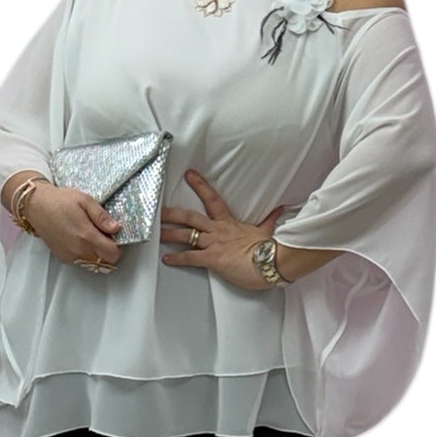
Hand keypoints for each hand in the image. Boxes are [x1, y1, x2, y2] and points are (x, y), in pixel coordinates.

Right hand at [26, 182, 126, 272]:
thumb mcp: (85, 200)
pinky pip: (80, 261)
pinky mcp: (62, 257)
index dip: (117, 246)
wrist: (36, 205)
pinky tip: (77, 238)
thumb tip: (116, 228)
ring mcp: (70, 256)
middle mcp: (79, 250)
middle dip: (107, 250)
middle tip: (102, 234)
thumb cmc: (60, 200)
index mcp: (87, 235)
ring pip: (93, 262)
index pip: (112, 254)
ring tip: (88, 235)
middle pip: (104, 261)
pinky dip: (84, 253)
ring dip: (96, 252)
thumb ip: (101, 216)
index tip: (113, 236)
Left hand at [159, 168, 288, 291]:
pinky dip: (177, 259)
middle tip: (159, 210)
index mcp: (228, 223)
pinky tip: (167, 260)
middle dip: (172, 213)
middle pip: (190, 217)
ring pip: (185, 235)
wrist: (270, 261)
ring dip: (169, 234)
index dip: (200, 186)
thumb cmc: (268, 249)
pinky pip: (190, 257)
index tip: (189, 175)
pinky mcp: (212, 259)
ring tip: (156, 234)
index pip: (212, 199)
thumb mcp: (267, 231)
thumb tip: (279, 210)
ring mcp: (213, 244)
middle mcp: (217, 231)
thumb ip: (269, 220)